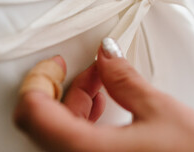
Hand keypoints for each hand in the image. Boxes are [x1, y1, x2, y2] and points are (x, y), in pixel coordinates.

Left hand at [14, 38, 193, 151]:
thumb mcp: (160, 109)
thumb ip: (124, 79)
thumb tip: (105, 54)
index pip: (33, 113)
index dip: (40, 80)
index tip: (58, 62)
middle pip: (44, 120)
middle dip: (64, 87)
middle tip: (93, 67)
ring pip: (59, 130)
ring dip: (74, 100)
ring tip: (103, 81)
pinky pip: (76, 140)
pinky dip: (84, 117)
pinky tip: (106, 103)